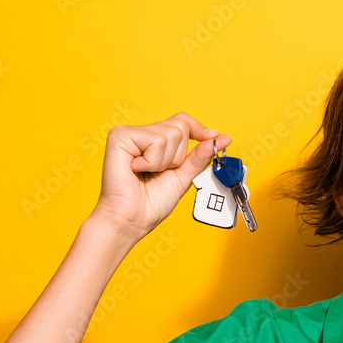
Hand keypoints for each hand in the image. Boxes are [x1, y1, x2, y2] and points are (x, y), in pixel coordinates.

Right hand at [90, 112, 231, 240]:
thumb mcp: (183, 176)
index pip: (182, 120)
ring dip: (165, 162)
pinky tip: (136, 169)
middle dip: (178, 156)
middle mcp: (140, 132)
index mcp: (153, 140)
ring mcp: (128, 132)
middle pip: (180, 127)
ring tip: (146, 173)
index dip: (199, 128)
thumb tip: (222, 138)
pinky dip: (153, 162)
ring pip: (172, 134)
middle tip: (158, 173)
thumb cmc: (151, 204)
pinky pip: (156, 140)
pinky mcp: (120, 136)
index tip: (213, 137)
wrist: (131, 221)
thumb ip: (200, 156)